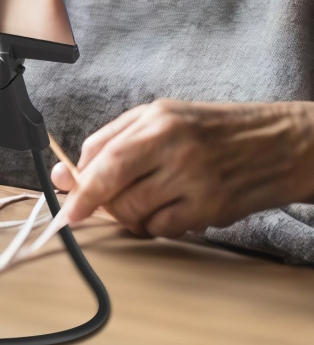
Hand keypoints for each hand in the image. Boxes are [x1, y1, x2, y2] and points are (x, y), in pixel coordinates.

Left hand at [51, 100, 313, 238]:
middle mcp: (174, 148)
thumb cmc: (213, 128)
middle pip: (114, 189)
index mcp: (157, 120)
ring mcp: (194, 181)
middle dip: (96, 205)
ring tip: (140, 201)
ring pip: (135, 213)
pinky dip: (155, 225)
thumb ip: (112, 139)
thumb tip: (69, 170)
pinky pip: (163, 229)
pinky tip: (167, 209)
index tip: (66, 204)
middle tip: (95, 206)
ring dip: (127, 215)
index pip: (103, 158)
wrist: (278, 143)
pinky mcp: (211, 209)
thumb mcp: (161, 116)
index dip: (79, 186)